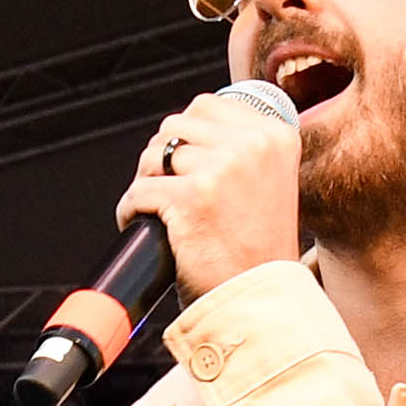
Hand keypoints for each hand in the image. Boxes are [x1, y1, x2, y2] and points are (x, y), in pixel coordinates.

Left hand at [119, 84, 302, 299]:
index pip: (206, 105)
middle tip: (169, 190)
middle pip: (175, 125)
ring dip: (146, 181)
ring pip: (153, 154)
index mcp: (275, 135)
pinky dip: (131, 210)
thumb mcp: (270, 183)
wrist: (262, 301)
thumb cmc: (260, 251)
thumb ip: (242, 148)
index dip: (187, 135)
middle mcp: (253, 145)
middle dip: (163, 157)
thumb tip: (191, 127)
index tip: (186, 164)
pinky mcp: (192, 198)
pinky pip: (138, 191)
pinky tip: (141, 224)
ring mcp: (223, 169)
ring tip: (159, 209)